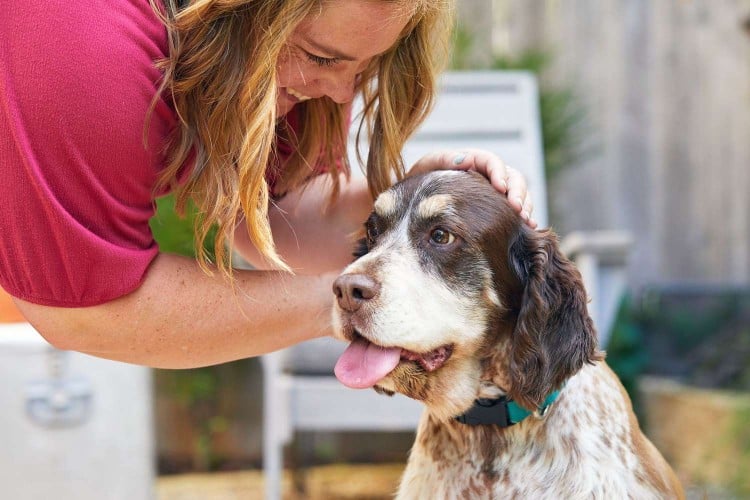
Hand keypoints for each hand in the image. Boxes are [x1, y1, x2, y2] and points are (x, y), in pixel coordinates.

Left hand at [407, 149, 537, 227]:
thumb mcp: (427, 166)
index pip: (493, 162)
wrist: (416, 203)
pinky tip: (530, 226)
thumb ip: (443, 159)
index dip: (500, 173)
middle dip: (518, 192)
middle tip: (517, 209)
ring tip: (526, 221)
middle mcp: (488, 175)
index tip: (500, 188)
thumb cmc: (421, 181)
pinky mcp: (498, 208)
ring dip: (526, 205)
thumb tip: (466, 159)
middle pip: (513, 177)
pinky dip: (525, 215)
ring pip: (519, 193)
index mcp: (473, 161)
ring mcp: (495, 192)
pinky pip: (516, 210)